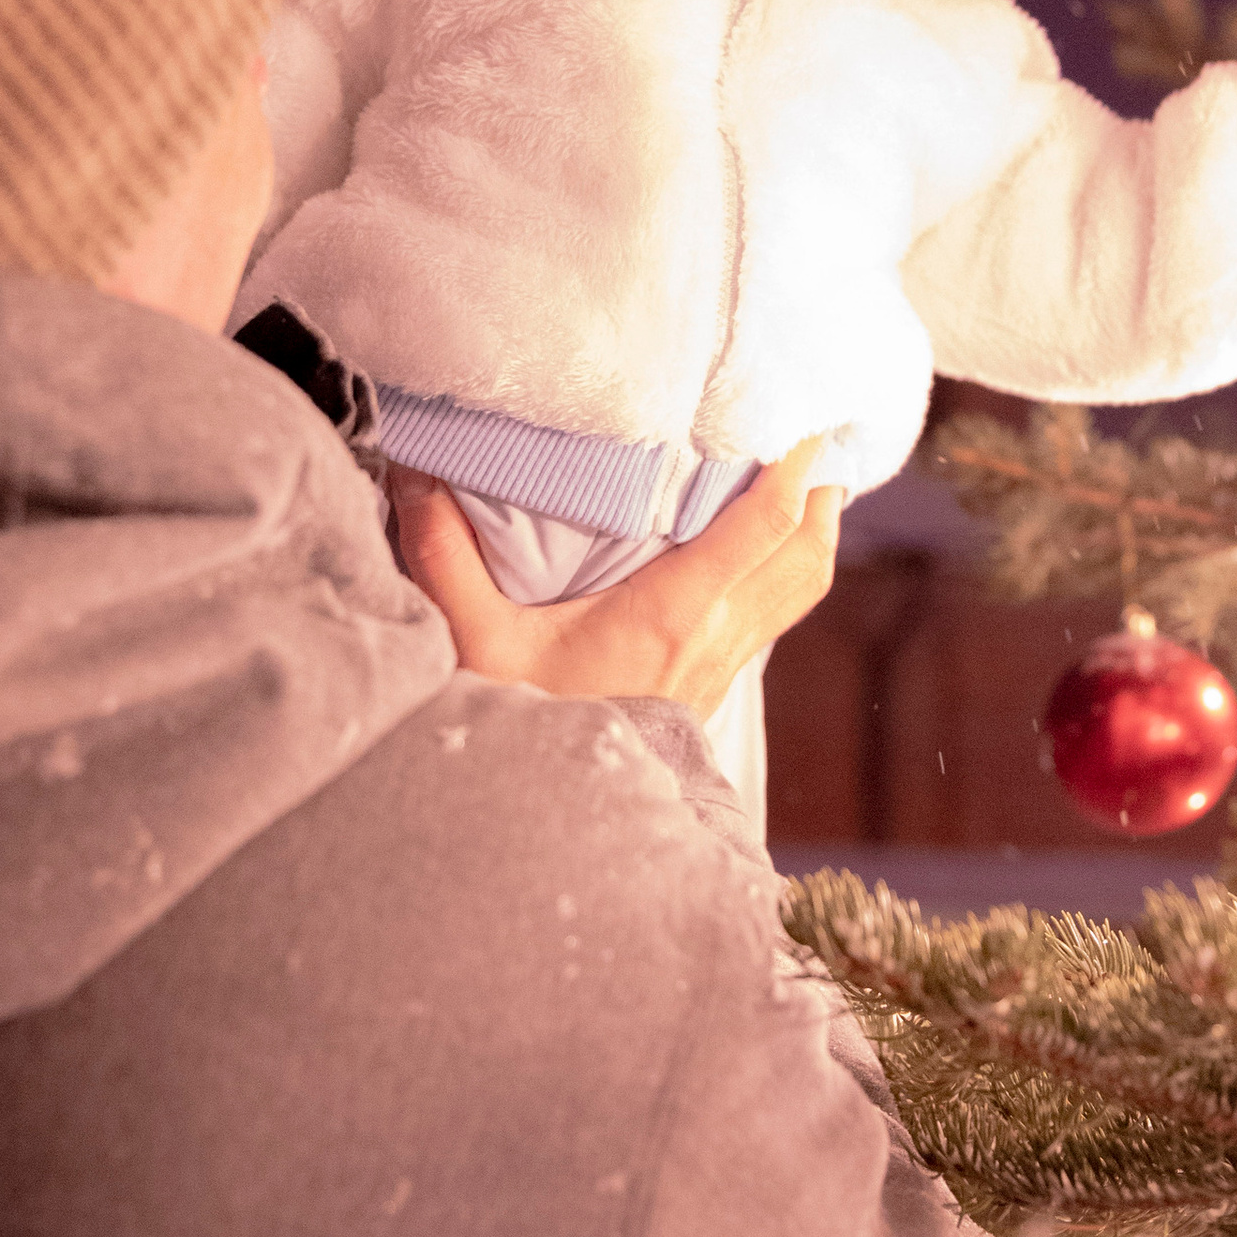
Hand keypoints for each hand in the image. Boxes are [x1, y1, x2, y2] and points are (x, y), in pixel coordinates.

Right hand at [389, 443, 843, 719]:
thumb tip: (414, 478)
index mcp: (676, 611)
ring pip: (802, 583)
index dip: (793, 464)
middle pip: (806, 550)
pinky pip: (778, 611)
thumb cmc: (523, 724)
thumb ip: (445, 558)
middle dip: (822, 485)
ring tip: (810, 474)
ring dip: (815, 526)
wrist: (561, 822)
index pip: (764, 525)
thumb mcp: (476, 642)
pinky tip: (765, 544)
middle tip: (818, 427)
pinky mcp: (716, 681)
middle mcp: (717, 633)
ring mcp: (724, 661)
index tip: (801, 414)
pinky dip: (788, 566)